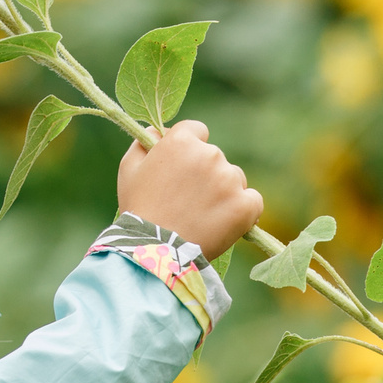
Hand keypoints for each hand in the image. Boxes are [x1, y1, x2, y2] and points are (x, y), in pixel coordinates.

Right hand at [116, 120, 261, 259]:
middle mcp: (209, 155)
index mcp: (182, 141)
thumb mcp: (129, 170)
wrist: (156, 251)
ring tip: (202, 216)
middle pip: (216, 156)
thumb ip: (143, 143)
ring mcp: (230, 180)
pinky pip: (253, 200)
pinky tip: (225, 222)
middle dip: (206, 173)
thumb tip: (158, 131)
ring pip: (234, 178)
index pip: (198, 131)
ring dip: (224, 191)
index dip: (190, 149)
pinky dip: (244, 210)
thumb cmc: (139, 210)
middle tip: (188, 200)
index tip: (183, 168)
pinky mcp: (245, 205)